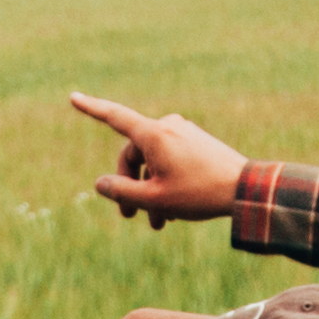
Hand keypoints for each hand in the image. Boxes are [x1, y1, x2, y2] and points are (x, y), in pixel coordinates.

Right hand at [67, 90, 248, 225]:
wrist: (245, 189)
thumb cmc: (199, 193)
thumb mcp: (154, 198)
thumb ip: (122, 192)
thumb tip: (100, 183)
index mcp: (153, 134)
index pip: (114, 117)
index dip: (91, 108)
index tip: (73, 96)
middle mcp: (167, 127)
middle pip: (134, 155)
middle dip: (130, 186)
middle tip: (131, 216)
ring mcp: (183, 133)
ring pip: (153, 162)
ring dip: (150, 190)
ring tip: (158, 222)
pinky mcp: (196, 142)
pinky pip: (170, 160)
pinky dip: (165, 182)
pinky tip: (172, 209)